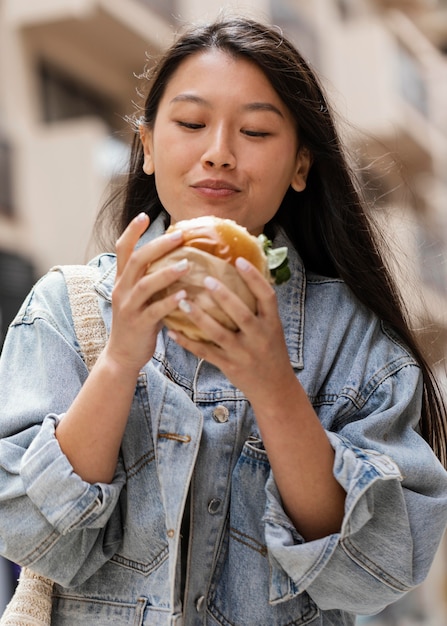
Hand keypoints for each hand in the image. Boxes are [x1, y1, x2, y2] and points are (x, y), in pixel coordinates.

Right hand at [105, 213, 188, 374]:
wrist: (122, 355)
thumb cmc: (137, 323)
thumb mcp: (139, 298)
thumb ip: (151, 280)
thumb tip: (177, 261)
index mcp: (122, 281)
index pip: (123, 250)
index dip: (132, 232)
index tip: (144, 215)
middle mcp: (122, 290)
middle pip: (136, 261)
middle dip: (157, 246)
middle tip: (179, 235)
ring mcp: (128, 307)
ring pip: (145, 284)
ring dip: (167, 272)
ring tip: (187, 264)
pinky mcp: (139, 324)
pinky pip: (154, 310)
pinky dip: (170, 301)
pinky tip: (185, 295)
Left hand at [168, 256, 295, 403]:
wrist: (274, 387)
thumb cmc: (271, 351)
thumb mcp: (273, 328)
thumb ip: (260, 308)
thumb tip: (246, 275)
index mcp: (272, 323)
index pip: (267, 296)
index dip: (254, 278)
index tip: (239, 261)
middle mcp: (259, 337)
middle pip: (240, 313)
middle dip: (223, 296)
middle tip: (205, 279)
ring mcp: (243, 353)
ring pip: (218, 333)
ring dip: (199, 317)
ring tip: (182, 301)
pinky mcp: (229, 366)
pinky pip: (205, 352)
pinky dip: (188, 342)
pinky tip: (172, 332)